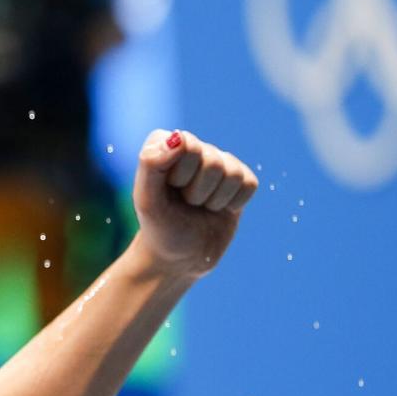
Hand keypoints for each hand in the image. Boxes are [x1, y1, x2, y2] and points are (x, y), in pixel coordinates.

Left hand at [131, 129, 258, 277]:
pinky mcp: (239, 179)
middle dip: (197, 192)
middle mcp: (192, 147)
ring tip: (199, 208)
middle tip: (185, 204)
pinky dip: (233, 204)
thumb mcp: (147, 201)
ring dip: (214, 200)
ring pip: (232, 173)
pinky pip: (249, 184)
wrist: (180, 258)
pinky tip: (217, 209)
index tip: (169, 191)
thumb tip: (179, 137)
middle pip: (213, 161)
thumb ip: (152, 164)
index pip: (187, 145)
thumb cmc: (160, 228)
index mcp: (163, 144)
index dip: (180, 175)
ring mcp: (217, 162)